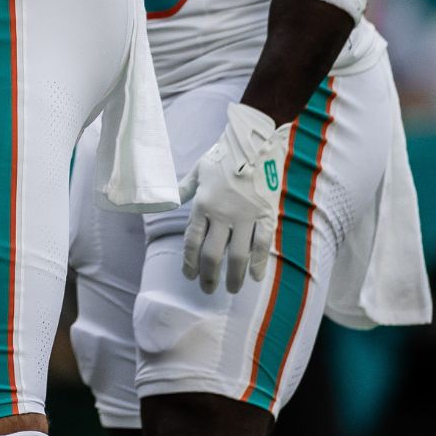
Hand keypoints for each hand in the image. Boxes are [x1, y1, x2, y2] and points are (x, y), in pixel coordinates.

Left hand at [181, 102, 289, 293]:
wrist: (254, 144)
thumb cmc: (223, 156)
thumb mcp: (198, 170)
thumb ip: (184, 189)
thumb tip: (169, 199)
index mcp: (203, 204)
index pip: (192, 241)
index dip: (190, 262)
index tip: (188, 276)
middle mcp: (222, 214)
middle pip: (213, 254)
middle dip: (209, 276)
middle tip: (207, 290)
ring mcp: (246, 216)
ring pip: (239, 255)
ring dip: (235, 276)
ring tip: (233, 289)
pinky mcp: (266, 216)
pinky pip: (263, 245)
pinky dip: (260, 264)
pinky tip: (256, 277)